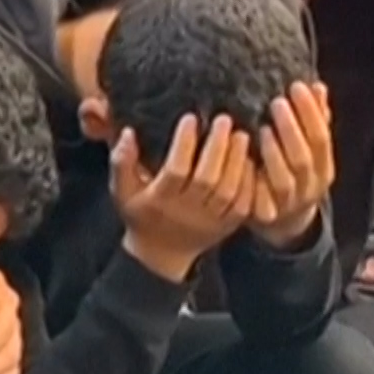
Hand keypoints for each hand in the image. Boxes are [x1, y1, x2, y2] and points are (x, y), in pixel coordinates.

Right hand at [111, 114, 253, 281]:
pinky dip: (249, 182)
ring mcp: (210, 221)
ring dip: (237, 161)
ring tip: (242, 135)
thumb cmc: (141, 214)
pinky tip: (251, 160)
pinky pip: (243, 205)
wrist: (161, 254)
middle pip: (207, 179)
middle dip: (218, 147)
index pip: (175, 171)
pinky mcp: (227, 226)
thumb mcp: (122, 191)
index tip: (191, 118)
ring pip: (228, 191)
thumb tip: (128, 132)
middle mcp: (186, 212)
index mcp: (160, 201)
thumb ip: (121, 162)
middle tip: (224, 119)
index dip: (184, 144)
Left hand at [250, 81, 335, 248]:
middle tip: (276, 102)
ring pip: (283, 180)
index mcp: (324, 168)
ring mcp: (288, 203)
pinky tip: (243, 158)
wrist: (286, 221)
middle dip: (291, 129)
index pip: (321, 137)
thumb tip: (317, 86)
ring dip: (273, 153)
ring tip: (261, 128)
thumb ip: (314, 120)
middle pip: (302, 158)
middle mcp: (310, 187)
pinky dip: (252, 178)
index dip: (310, 112)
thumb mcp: (309, 150)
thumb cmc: (296, 172)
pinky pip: (259, 198)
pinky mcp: (266, 214)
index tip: (296, 86)